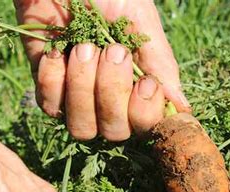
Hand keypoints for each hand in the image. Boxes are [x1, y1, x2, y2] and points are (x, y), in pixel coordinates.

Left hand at [14, 0, 190, 140]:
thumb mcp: (140, 21)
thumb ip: (160, 64)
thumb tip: (181, 107)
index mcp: (138, 85)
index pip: (146, 126)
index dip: (145, 114)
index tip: (146, 82)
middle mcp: (109, 98)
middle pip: (114, 132)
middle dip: (112, 93)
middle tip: (112, 51)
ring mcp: (77, 96)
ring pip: (82, 128)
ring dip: (83, 88)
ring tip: (83, 48)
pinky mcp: (47, 85)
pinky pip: (50, 106)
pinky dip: (54, 80)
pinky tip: (58, 51)